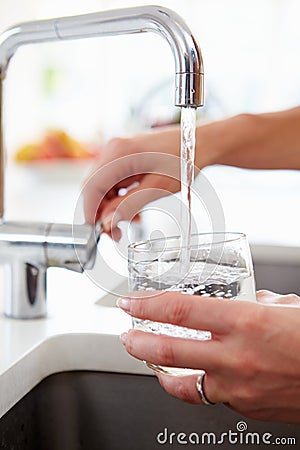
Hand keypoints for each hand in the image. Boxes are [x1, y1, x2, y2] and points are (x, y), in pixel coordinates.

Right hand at [83, 128, 182, 235]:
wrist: (200, 143)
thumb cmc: (185, 158)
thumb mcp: (158, 187)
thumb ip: (130, 204)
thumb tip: (108, 221)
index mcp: (120, 153)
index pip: (91, 186)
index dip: (91, 211)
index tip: (98, 230)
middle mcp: (115, 149)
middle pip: (94, 187)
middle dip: (102, 212)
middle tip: (116, 232)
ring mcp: (119, 153)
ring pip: (102, 187)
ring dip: (112, 207)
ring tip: (131, 219)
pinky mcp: (125, 158)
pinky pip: (113, 182)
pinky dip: (119, 198)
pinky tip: (134, 207)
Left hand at [117, 290, 299, 422]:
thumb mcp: (287, 307)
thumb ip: (257, 303)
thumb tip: (245, 300)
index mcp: (246, 322)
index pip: (178, 310)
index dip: (146, 305)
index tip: (130, 302)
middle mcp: (237, 357)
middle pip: (166, 350)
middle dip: (136, 342)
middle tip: (125, 334)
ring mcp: (238, 388)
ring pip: (181, 384)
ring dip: (157, 370)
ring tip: (147, 359)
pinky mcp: (245, 408)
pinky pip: (210, 397)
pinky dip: (196, 384)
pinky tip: (194, 376)